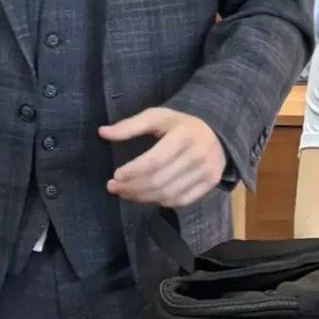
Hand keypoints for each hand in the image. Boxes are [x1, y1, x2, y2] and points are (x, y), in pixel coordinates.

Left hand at [99, 107, 225, 207]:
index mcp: (184, 135)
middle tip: (113, 187)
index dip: (134, 171)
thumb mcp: (156, 117)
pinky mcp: (210, 184)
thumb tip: (102, 132)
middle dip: (133, 187)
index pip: (155, 160)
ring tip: (125, 193)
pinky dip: (160, 201)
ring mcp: (207, 172)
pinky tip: (146, 196)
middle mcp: (198, 155)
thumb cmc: (179, 124)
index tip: (116, 175)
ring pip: (168, 194)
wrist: (216, 132)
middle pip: (160, 180)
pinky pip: (181, 200)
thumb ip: (130, 125)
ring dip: (143, 197)